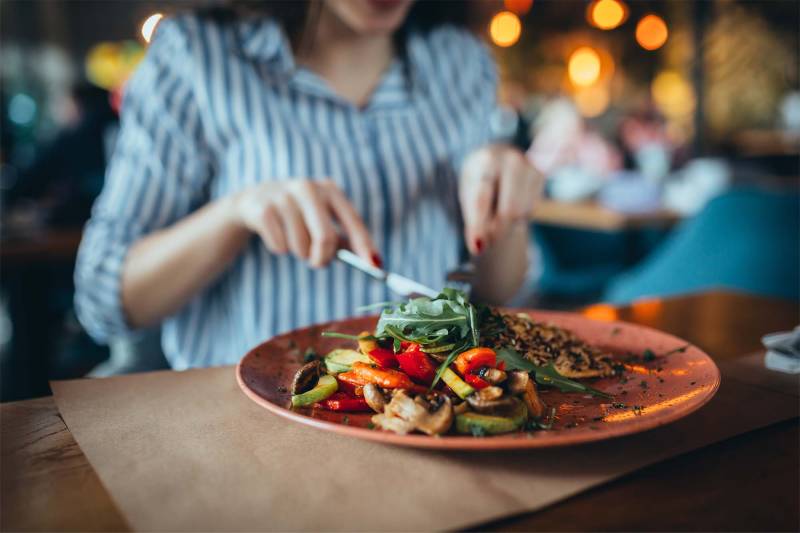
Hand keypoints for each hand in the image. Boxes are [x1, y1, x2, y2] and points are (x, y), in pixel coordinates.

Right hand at [234, 179, 378, 267]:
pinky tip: (275, 234)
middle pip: (326, 237)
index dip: (364, 245)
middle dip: (323, 258)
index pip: (353, 221)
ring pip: (301, 246)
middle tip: (317, 263)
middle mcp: (308, 188)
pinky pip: (280, 246)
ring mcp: (284, 196)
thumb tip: (371, 262)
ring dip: (299, 253)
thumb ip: (344, 240)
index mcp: (330, 190)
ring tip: (292, 239)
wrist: (254, 201)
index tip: (375, 267)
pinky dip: (280, 248)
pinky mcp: (263, 209)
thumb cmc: (299, 216)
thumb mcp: (322, 221)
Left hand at [459, 144, 543, 254]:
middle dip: (497, 231)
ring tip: (495, 211)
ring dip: (507, 223)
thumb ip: (473, 218)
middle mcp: (512, 160)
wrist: (498, 152)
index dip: (479, 226)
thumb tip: (478, 247)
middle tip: (486, 240)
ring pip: (522, 213)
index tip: (477, 247)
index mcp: (486, 161)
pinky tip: (509, 202)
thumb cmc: (478, 176)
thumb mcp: (468, 192)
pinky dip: (518, 215)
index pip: (483, 200)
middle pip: (509, 211)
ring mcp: (531, 166)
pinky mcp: (543, 175)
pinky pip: (531, 209)